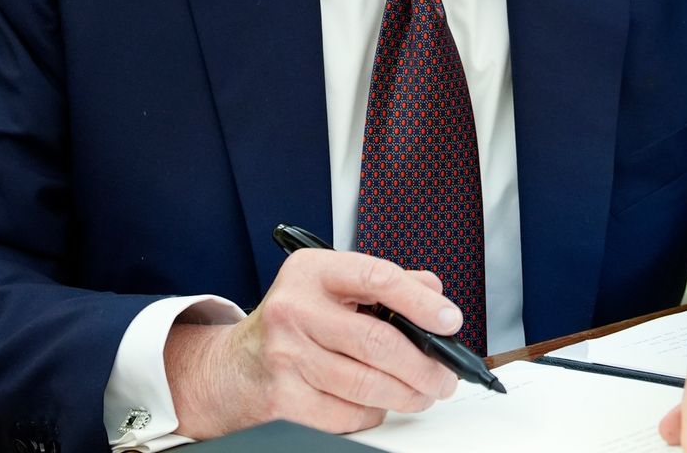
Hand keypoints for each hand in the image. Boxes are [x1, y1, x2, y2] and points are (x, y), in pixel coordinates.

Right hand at [162, 249, 461, 436]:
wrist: (236, 366)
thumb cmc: (292, 322)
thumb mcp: (330, 287)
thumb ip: (383, 284)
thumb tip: (434, 294)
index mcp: (311, 272)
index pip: (377, 277)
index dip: (421, 302)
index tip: (450, 321)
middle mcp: (294, 310)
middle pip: (378, 342)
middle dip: (425, 365)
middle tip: (445, 376)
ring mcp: (286, 357)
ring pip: (368, 385)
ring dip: (408, 395)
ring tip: (422, 393)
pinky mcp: (284, 399)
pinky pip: (349, 415)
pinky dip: (374, 413)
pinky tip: (376, 403)